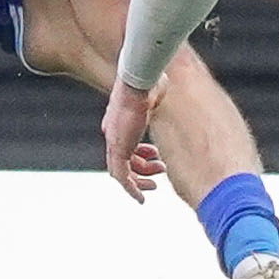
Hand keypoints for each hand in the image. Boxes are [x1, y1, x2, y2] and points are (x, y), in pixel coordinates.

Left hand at [100, 79, 164, 198]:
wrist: (139, 80)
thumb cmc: (149, 83)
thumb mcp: (153, 93)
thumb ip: (155, 96)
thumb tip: (164, 86)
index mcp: (119, 123)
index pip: (124, 146)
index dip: (140, 156)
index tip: (155, 158)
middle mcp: (113, 134)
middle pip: (123, 161)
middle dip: (141, 170)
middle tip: (159, 173)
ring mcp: (114, 142)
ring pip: (122, 173)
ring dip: (140, 181)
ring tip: (155, 184)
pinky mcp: (119, 149)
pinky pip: (122, 177)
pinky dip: (131, 189)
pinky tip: (141, 198)